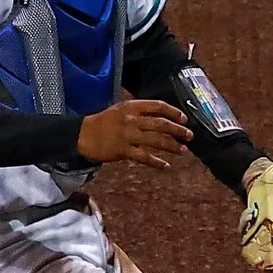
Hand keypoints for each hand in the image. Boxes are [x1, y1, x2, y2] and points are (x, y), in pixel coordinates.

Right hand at [76, 98, 190, 166]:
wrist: (83, 135)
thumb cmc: (104, 122)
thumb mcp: (121, 110)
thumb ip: (140, 112)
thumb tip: (162, 117)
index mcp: (132, 107)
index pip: (158, 106)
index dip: (173, 112)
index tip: (184, 119)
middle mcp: (131, 120)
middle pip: (161, 124)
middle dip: (178, 131)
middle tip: (190, 136)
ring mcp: (127, 135)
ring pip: (156, 141)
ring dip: (172, 146)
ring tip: (183, 150)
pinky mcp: (123, 150)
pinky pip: (144, 157)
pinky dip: (156, 162)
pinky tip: (166, 166)